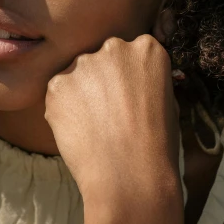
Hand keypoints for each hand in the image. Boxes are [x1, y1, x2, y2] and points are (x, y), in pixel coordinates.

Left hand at [44, 35, 180, 203]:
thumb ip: (144, 79)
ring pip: (77, 74)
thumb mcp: (166, 101)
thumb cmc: (156, 146)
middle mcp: (114, 47)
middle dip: (102, 80)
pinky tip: (80, 130)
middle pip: (101, 58)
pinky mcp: (57, 84)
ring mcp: (82, 63)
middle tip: (108, 114)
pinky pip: (58, 92)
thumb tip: (128, 80)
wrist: (130, 176)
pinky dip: (64, 109)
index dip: (126, 78)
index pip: (129, 52)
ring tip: (95, 126)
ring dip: (81, 93)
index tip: (127, 98)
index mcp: (147, 48)